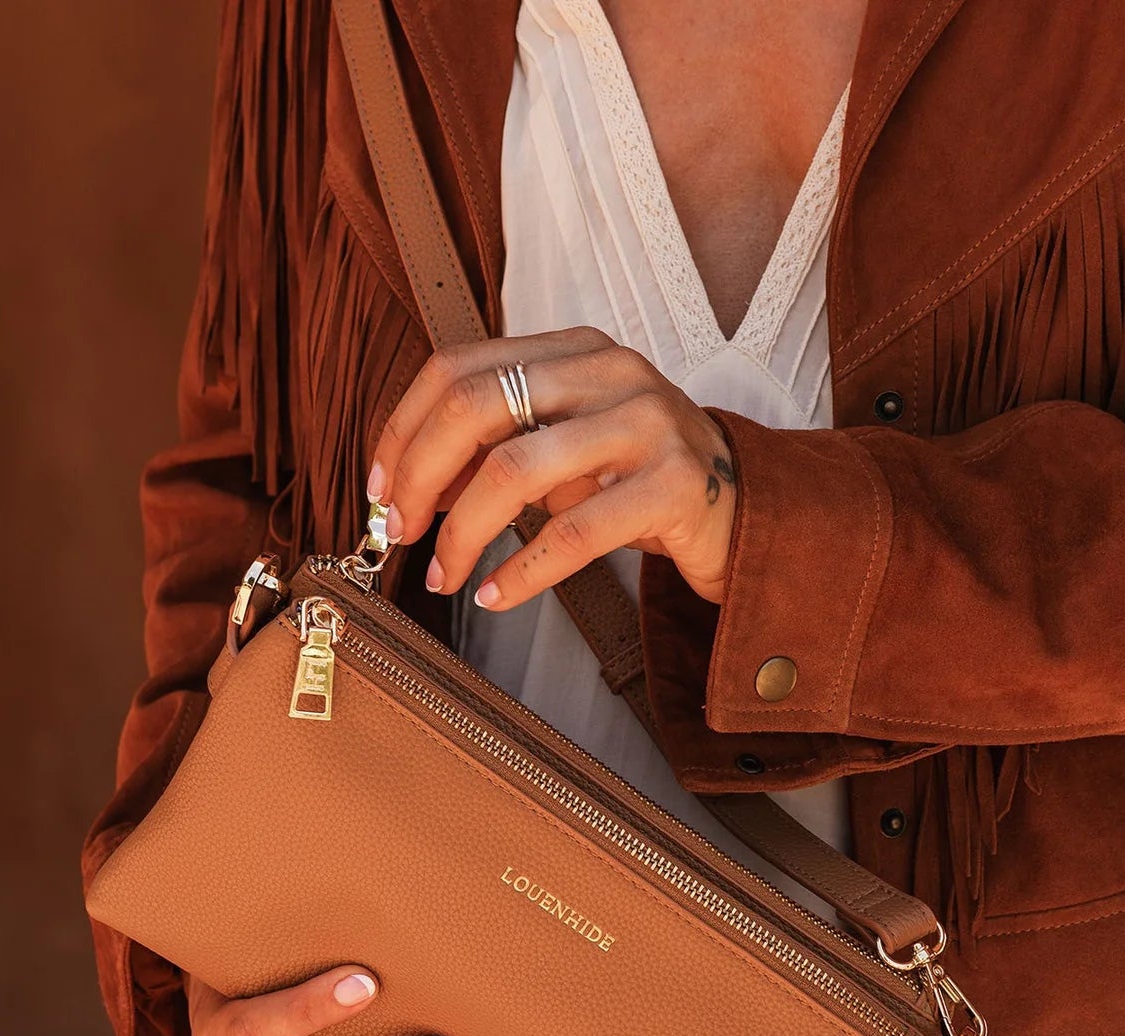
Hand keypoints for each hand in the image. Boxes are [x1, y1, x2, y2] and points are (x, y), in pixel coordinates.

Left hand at [367, 326, 734, 609]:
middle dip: (420, 477)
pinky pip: (576, 532)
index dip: (403, 430)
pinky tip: (496, 596)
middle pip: (476, 408)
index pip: (458, 369)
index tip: (379, 489)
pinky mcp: (675, 485)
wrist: (744, 509)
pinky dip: (523, 571)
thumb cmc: (639, 482)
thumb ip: (497, 451)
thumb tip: (411, 488)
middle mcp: (609, 371)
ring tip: (445, 575)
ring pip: (516, 470)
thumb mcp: (564, 452)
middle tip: (400, 533)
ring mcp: (646, 423)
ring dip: (463, 532)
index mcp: (571, 350)